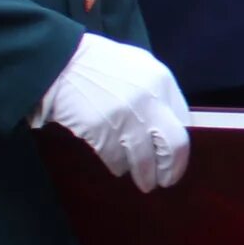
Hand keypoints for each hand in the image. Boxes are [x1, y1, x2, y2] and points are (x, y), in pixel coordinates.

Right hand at [41, 34, 191, 193]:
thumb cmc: (99, 63)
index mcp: (162, 81)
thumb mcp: (137, 65)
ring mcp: (125, 118)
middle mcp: (149, 101)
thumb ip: (156, 89)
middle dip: (173, 168)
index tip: (175, 153)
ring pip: (144, 159)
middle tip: (168, 180)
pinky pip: (116, 158)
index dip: (180, 140)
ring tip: (145, 183)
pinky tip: (119, 167)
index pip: (185, 120)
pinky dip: (119, 166)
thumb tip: (167, 120)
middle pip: (174, 145)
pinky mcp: (100, 131)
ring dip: (145, 175)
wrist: (59, 61)